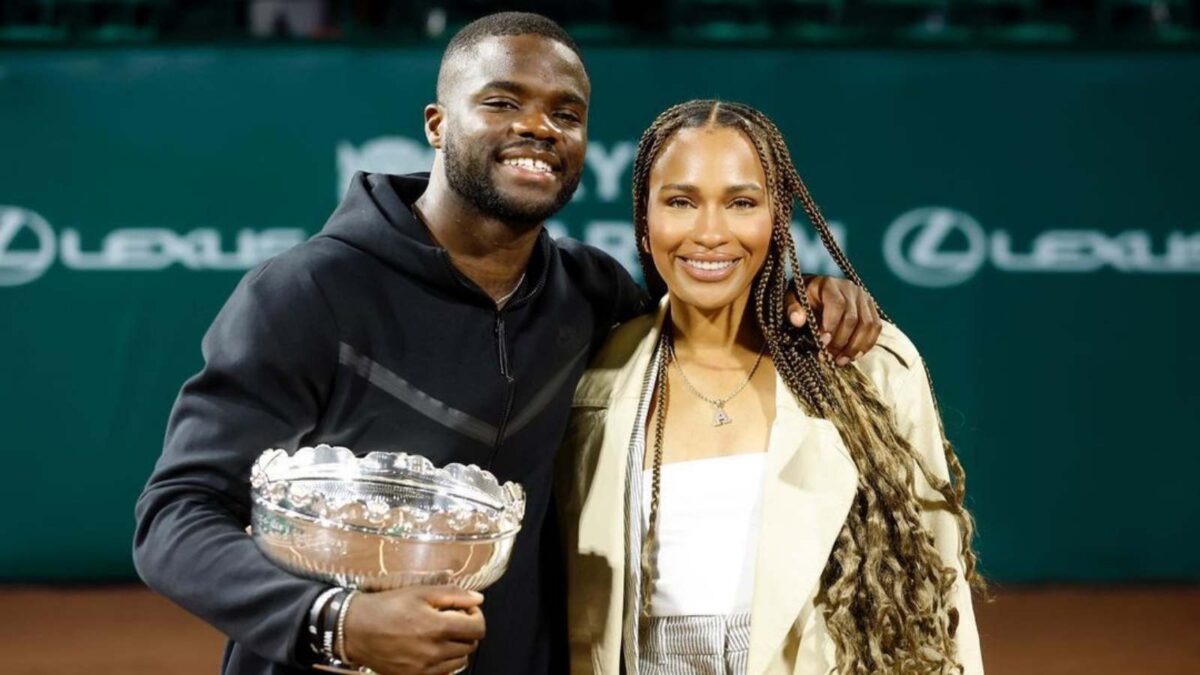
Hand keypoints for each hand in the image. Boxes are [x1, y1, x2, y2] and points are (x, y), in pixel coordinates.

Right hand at [343, 585, 485, 674]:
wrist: (354, 629)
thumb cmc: (387, 606)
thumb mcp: (420, 592)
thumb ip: (453, 594)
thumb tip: (478, 599)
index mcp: (439, 628)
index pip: (478, 628)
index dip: (476, 616)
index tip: (465, 610)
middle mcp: (435, 652)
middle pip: (471, 645)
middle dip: (467, 630)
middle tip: (452, 619)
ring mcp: (424, 669)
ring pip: (460, 661)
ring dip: (457, 647)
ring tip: (440, 634)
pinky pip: (443, 673)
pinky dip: (443, 661)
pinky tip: (431, 648)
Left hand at [786, 276, 882, 366]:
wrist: (816, 290)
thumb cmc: (803, 297)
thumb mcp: (792, 300)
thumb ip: (792, 309)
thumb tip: (798, 320)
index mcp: (830, 285)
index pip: (837, 305)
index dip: (832, 326)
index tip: (822, 343)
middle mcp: (851, 289)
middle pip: (853, 318)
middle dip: (841, 341)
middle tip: (829, 357)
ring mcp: (864, 298)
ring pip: (868, 325)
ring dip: (855, 346)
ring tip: (841, 361)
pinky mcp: (871, 308)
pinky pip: (875, 328)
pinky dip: (866, 344)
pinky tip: (854, 356)